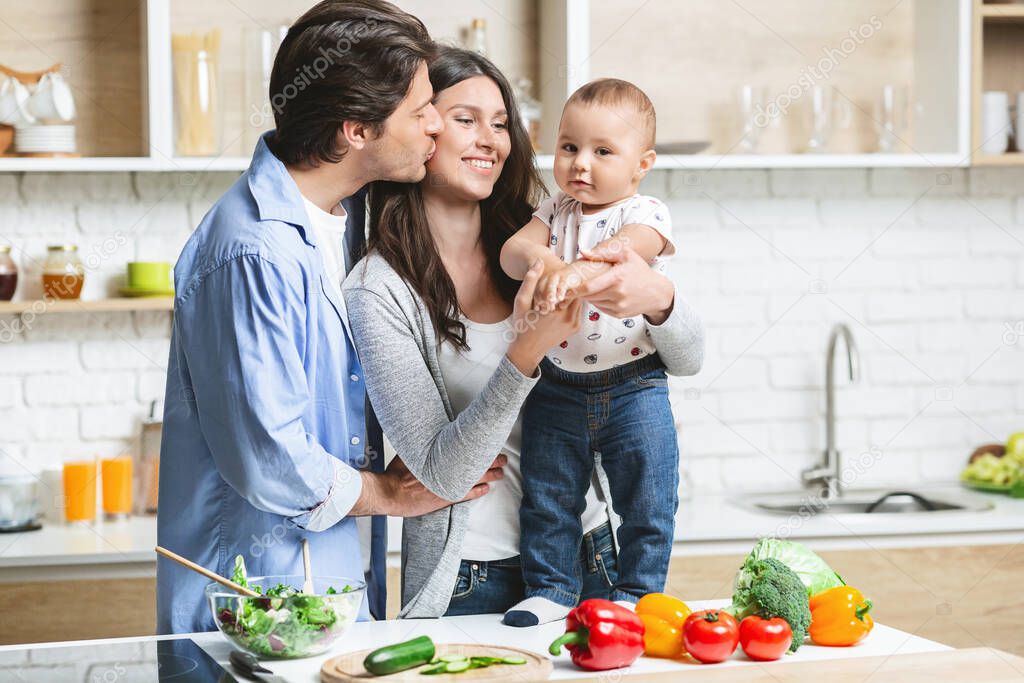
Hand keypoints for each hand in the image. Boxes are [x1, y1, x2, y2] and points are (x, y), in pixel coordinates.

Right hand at [354, 454, 505, 516]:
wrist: (390, 492)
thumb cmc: (397, 472)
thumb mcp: (411, 452)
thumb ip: (424, 444)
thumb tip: (432, 434)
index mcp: (439, 455)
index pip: (466, 448)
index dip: (480, 446)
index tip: (490, 442)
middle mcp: (446, 469)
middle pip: (474, 462)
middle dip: (491, 459)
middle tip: (503, 457)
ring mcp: (447, 484)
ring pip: (474, 478)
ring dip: (490, 475)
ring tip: (500, 472)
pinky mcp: (445, 498)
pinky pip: (467, 494)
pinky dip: (478, 490)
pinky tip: (486, 489)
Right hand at [507, 260, 583, 374]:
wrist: (528, 349)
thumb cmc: (523, 323)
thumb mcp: (521, 301)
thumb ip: (530, 280)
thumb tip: (539, 261)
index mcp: (555, 309)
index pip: (570, 285)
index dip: (568, 276)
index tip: (564, 271)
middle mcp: (568, 317)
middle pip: (578, 292)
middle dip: (572, 284)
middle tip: (568, 276)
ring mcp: (574, 323)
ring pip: (580, 300)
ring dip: (574, 294)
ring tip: (566, 287)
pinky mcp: (576, 327)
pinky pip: (579, 310)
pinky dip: (574, 303)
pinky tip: (565, 300)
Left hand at [576, 245, 674, 323]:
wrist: (657, 292)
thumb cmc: (640, 271)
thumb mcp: (626, 255)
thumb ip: (603, 253)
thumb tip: (583, 252)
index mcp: (617, 278)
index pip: (589, 287)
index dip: (575, 289)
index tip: (565, 288)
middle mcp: (617, 294)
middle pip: (589, 296)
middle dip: (580, 291)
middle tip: (574, 286)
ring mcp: (618, 306)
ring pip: (594, 302)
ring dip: (589, 296)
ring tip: (591, 287)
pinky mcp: (619, 314)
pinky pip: (601, 308)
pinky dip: (598, 302)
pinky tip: (603, 294)